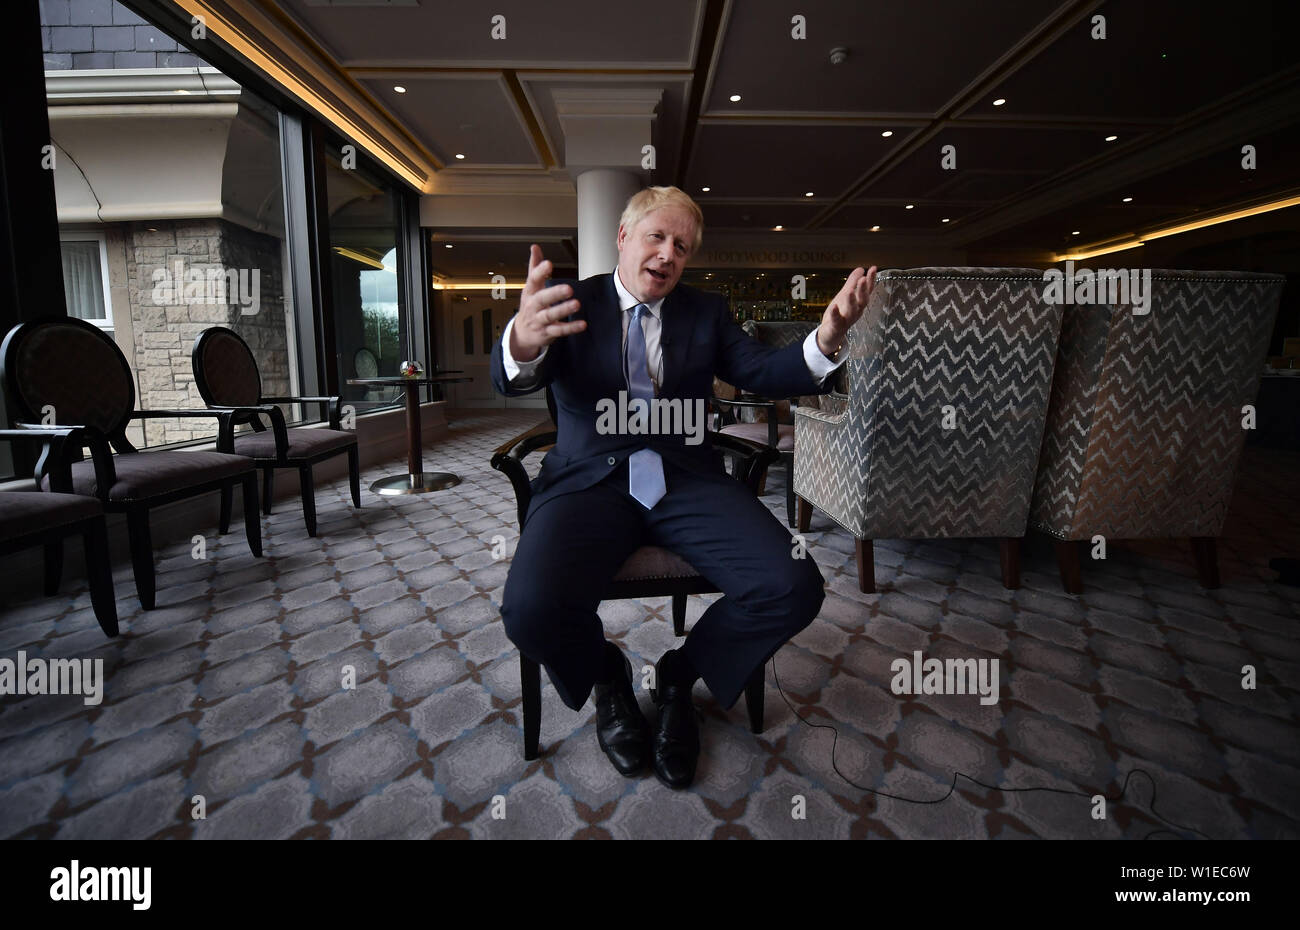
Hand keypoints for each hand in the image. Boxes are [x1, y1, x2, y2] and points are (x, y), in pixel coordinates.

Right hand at [509, 244, 586, 361]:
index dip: (540, 271)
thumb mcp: (531, 286)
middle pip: (542, 299)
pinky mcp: (547, 332)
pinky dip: (570, 328)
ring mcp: (539, 320)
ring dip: (563, 310)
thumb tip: (535, 247)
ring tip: (576, 304)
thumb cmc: (530, 305)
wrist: (522, 333)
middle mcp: (533, 305)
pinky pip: (559, 331)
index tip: (548, 264)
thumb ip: (535, 267)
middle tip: (569, 288)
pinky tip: (582, 324)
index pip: (533, 280)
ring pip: (550, 315)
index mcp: (530, 292)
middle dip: (554, 293)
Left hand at [816, 265, 875, 357]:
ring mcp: (847, 320)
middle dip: (863, 290)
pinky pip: (837, 320)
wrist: (830, 335)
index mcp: (859, 303)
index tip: (873, 269)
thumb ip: (852, 282)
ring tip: (850, 291)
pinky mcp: (836, 327)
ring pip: (852, 311)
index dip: (871, 280)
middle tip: (863, 279)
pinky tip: (834, 306)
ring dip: (851, 301)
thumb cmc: (840, 314)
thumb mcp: (845, 295)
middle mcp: (856, 312)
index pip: (867, 291)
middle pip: (862, 301)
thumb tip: (861, 269)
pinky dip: (835, 314)